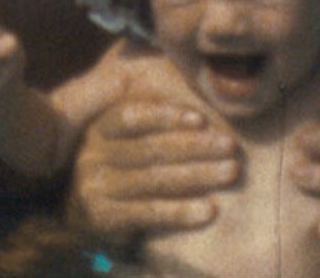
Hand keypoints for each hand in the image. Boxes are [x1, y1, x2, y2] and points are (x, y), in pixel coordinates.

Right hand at [69, 101, 240, 241]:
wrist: (89, 218)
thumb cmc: (125, 170)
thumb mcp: (130, 140)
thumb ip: (156, 121)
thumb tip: (204, 101)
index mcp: (101, 128)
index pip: (130, 116)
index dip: (166, 116)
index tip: (202, 119)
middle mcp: (92, 155)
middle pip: (149, 148)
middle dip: (195, 145)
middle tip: (231, 146)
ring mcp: (94, 188)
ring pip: (152, 179)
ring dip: (197, 175)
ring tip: (231, 172)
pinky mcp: (102, 218)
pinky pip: (147, 212)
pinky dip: (180, 211)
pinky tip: (209, 210)